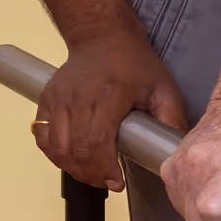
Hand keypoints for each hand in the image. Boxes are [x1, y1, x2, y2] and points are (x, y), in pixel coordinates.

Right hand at [33, 26, 186, 188]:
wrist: (102, 37)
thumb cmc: (133, 63)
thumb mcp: (162, 88)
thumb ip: (171, 119)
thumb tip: (178, 151)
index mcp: (109, 94)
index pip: (97, 141)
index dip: (104, 169)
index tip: (116, 183)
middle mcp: (79, 96)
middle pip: (75, 149)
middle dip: (91, 175)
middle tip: (108, 183)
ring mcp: (59, 98)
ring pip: (56, 147)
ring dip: (73, 168)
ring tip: (92, 175)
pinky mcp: (47, 99)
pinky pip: (42, 136)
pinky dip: (54, 154)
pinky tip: (71, 160)